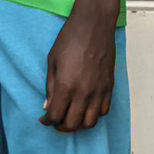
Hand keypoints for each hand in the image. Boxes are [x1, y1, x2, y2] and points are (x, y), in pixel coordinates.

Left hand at [41, 5, 115, 130]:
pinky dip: (93, 116)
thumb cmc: (69, 39)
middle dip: (61, 126)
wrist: (93, 26)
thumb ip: (50, 86)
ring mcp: (99, 92)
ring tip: (70, 117)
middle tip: (55, 120)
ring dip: (78, 124)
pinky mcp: (109, 88)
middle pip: (72, 124)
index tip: (44, 119)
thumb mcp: (52, 61)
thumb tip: (47, 106)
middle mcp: (84, 93)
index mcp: (66, 86)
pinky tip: (85, 108)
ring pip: (90, 123)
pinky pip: (102, 112)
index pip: (56, 116)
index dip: (47, 121)